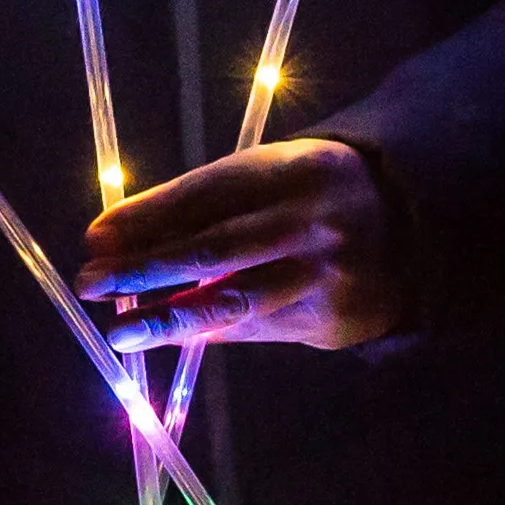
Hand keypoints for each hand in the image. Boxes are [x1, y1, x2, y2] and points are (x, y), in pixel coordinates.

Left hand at [75, 138, 410, 351]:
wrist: (412, 227)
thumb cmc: (313, 192)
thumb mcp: (271, 175)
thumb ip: (209, 204)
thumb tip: (125, 236)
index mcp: (287, 170)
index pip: (202, 195)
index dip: (145, 218)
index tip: (95, 235)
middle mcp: (305, 221)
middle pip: (212, 250)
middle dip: (144, 268)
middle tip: (92, 281)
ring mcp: (321, 275)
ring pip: (233, 301)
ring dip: (168, 318)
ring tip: (121, 329)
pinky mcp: (330, 320)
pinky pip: (257, 328)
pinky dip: (209, 330)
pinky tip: (170, 334)